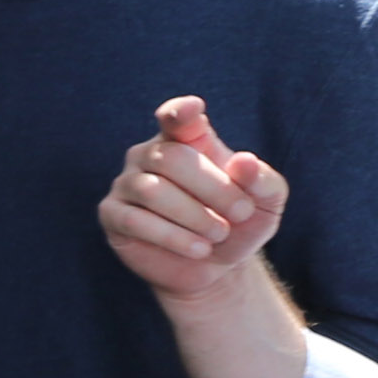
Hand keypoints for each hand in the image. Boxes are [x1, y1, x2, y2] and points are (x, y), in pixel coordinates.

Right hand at [100, 95, 289, 304]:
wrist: (214, 268)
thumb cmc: (238, 225)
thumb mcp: (266, 204)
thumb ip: (262, 180)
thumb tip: (244, 161)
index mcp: (185, 139)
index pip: (177, 117)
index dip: (181, 111)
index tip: (194, 109)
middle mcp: (150, 154)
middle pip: (172, 158)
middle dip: (213, 188)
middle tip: (241, 213)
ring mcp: (126, 183)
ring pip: (152, 190)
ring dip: (194, 216)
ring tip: (218, 235)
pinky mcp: (112, 214)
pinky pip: (134, 220)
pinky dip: (172, 237)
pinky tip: (198, 249)